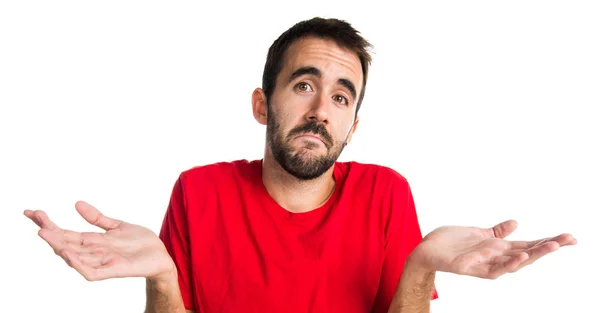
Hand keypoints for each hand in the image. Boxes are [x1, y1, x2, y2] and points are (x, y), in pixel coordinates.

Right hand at [24, 201, 174, 281]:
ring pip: (73, 257)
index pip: (65, 232)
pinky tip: (68, 253)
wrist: (161, 256)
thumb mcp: (117, 225)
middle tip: (36, 219)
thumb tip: (76, 203)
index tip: (32, 212)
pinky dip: (78, 264)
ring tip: (44, 233)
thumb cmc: (140, 243)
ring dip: (58, 246)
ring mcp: (102, 262)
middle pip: (65, 243)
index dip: (49, 223)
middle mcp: (93, 252)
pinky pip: (90, 271)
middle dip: (49, 232)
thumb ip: (97, 218)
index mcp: (93, 241)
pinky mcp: (113, 271)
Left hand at [411, 220, 576, 278]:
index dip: (548, 242)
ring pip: (509, 265)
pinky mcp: (465, 267)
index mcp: (498, 250)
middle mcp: (493, 259)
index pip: (528, 246)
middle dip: (545, 249)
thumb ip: (497, 231)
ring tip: (544, 249)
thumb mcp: (478, 233)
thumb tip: (516, 223)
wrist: (426, 249)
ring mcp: (480, 264)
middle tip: (566, 241)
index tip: (569, 238)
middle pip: (525, 256)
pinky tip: (513, 254)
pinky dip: (500, 263)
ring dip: (526, 257)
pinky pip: (485, 267)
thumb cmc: (451, 243)